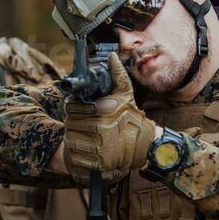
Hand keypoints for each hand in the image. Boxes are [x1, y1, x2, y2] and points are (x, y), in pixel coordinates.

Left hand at [63, 54, 157, 183]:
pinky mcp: (98, 164)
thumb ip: (117, 75)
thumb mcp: (126, 96)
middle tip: (82, 124)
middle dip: (74, 123)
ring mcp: (100, 148)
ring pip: (71, 139)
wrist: (148, 147)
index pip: (74, 107)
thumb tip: (111, 56)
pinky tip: (87, 149)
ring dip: (74, 138)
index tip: (79, 110)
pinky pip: (76, 156)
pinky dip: (77, 153)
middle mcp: (102, 129)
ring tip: (85, 136)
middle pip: (70, 124)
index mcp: (106, 111)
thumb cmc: (133, 119)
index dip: (74, 108)